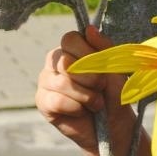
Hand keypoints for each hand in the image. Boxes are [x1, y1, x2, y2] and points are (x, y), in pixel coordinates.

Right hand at [34, 26, 129, 153]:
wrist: (113, 126)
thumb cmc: (114, 94)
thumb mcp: (114, 68)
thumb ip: (103, 47)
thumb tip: (89, 29)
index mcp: (71, 49)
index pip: (70, 39)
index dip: (88, 53)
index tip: (102, 68)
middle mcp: (54, 62)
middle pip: (66, 61)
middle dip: (91, 78)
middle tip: (101, 88)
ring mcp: (45, 81)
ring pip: (62, 82)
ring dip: (86, 96)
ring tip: (96, 103)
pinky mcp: (42, 102)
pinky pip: (57, 100)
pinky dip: (76, 108)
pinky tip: (81, 112)